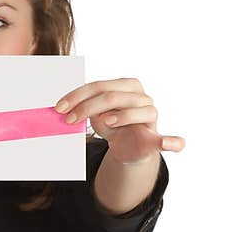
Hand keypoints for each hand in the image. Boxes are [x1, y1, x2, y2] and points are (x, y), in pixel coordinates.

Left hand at [55, 78, 184, 164]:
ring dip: (120, 116)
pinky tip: (168, 143)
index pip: (99, 86)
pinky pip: (168, 139)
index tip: (60, 107)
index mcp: (126, 85)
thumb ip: (84, 108)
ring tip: (105, 123)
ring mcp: (150, 115)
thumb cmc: (111, 124)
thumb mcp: (96, 114)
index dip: (77, 96)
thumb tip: (63, 108)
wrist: (128, 147)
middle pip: (112, 96)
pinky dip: (172, 141)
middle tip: (69, 119)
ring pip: (136, 110)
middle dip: (87, 107)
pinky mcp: (156, 137)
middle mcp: (140, 96)